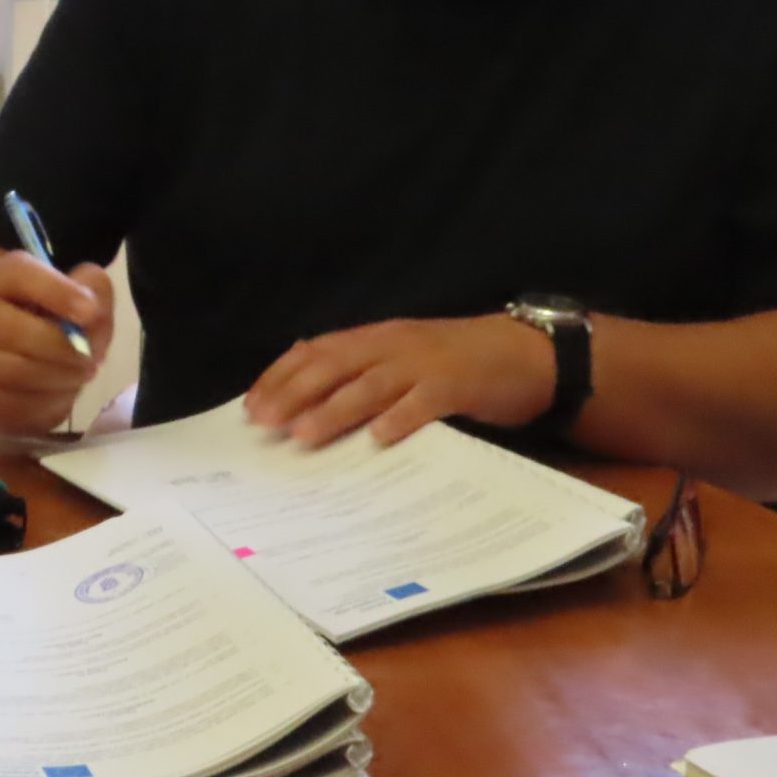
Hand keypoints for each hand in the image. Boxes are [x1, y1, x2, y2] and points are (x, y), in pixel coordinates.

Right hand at [0, 225, 113, 437]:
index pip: (20, 278)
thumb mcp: (24, 271)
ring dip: (62, 380)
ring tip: (79, 373)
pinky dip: (48, 406)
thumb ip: (70, 284)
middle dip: (67, 349)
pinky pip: (14, 415)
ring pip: (18, 379)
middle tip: (92, 356)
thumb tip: (92, 313)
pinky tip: (60, 393)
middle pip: (22, 337)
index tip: (91, 309)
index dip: (59, 294)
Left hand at [243, 315, 553, 448]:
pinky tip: (378, 438)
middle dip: (294, 393)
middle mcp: (392, 345)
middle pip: (333, 365)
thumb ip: (360, 370)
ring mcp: (424, 364)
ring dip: (334, 410)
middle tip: (265, 423)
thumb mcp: (401, 357)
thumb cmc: (454, 363)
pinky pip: (424, 403)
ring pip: (370, 385)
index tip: (251, 406)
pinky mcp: (456, 385)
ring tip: (304, 435)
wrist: (524, 353)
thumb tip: (306, 396)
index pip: (315, 352)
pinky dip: (400, 418)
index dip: (281, 377)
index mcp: (374, 338)